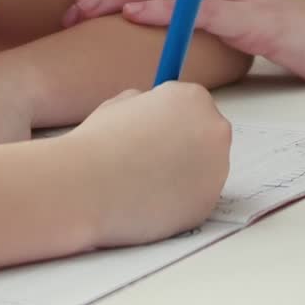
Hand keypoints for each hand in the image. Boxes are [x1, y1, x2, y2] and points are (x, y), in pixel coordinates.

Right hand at [65, 83, 230, 246]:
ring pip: (203, 170)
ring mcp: (217, 171)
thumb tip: (157, 115)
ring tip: (143, 179)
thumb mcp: (122, 103)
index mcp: (194, 98)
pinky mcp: (208, 206)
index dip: (170, 119)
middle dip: (184, 145)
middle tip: (149, 157)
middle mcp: (214, 131)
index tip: (153, 131)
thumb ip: (150, 104)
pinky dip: (177, 201)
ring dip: (182, 173)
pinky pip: (195, 199)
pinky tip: (148, 199)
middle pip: (206, 135)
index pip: (194, 105)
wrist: (88, 186)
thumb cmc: (100, 141)